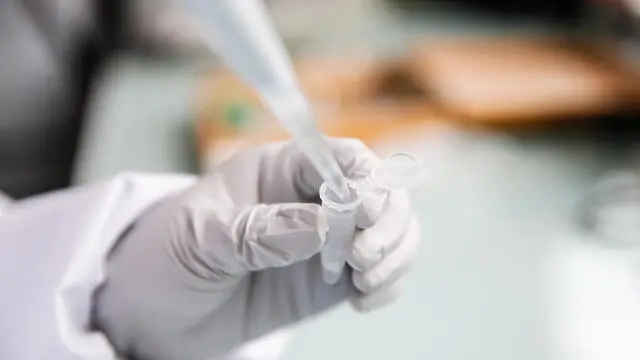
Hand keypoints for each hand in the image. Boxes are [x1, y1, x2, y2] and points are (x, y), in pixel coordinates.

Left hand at [94, 138, 420, 359]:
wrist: (162, 313)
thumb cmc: (169, 257)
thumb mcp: (200, 239)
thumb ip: (256, 231)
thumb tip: (321, 226)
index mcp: (279, 171)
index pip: (339, 156)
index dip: (366, 177)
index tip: (367, 211)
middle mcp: (312, 199)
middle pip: (379, 191)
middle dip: (386, 221)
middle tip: (362, 258)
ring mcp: (327, 240)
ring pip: (392, 229)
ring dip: (395, 252)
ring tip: (365, 283)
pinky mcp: (334, 278)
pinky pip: (382, 271)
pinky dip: (388, 283)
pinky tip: (364, 301)